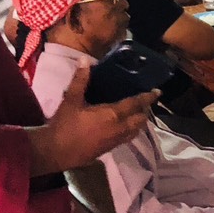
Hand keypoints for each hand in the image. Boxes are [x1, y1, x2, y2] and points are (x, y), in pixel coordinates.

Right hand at [29, 65, 156, 174]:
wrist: (55, 153)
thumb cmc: (64, 125)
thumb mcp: (71, 100)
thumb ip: (80, 80)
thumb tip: (85, 60)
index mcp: (112, 115)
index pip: (135, 104)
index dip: (147, 97)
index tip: (158, 92)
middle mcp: (118, 129)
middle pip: (139, 120)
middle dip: (145, 111)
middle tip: (145, 102)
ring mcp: (115, 141)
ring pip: (135, 131)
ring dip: (139, 122)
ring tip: (138, 113)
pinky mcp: (109, 149)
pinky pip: (126, 139)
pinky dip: (130, 131)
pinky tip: (124, 126)